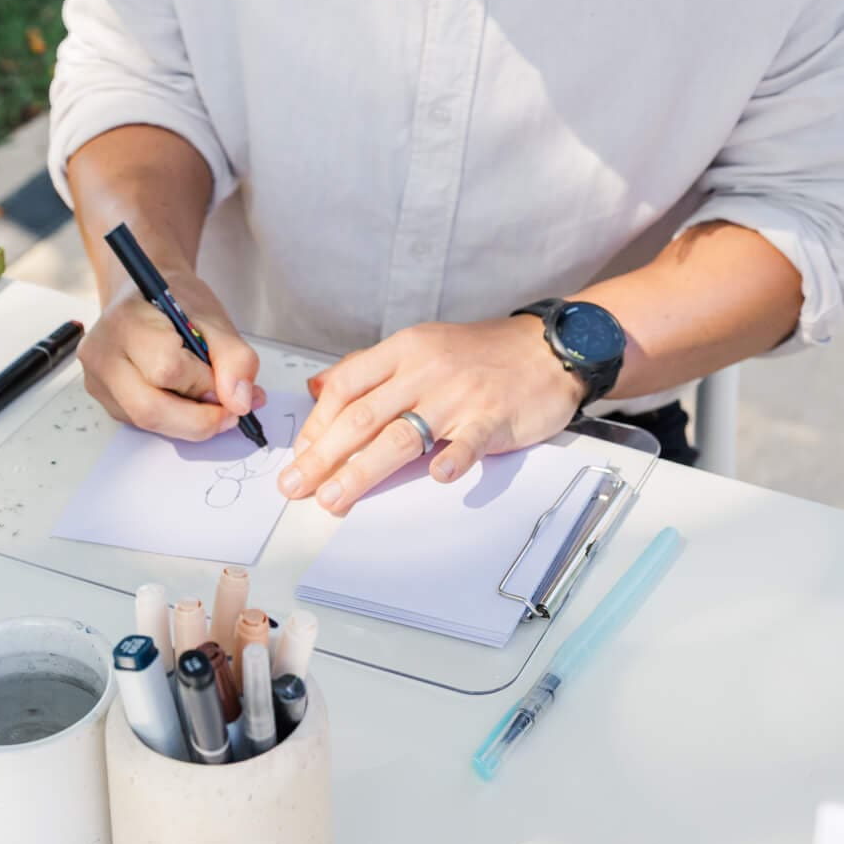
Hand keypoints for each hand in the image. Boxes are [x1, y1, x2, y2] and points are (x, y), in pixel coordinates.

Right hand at [79, 271, 263, 441]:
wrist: (145, 295)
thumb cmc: (176, 301)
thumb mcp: (214, 318)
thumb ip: (234, 357)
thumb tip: (240, 402)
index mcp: (125, 323)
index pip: (165, 368)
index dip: (204, 383)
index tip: (230, 383)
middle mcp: (102, 356)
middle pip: (150, 408)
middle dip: (199, 419)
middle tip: (232, 411)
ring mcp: (100, 383)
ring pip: (148, 422)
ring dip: (191, 422)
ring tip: (217, 402)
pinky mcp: (108, 402)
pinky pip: (146, 424)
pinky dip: (177, 420)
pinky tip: (192, 401)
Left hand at [276, 316, 579, 515]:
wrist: (547, 348)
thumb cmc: (481, 354)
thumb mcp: (421, 346)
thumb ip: (371, 368)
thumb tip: (320, 386)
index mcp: (404, 351)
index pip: (347, 386)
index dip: (318, 423)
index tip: (300, 455)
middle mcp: (426, 371)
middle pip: (364, 415)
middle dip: (324, 454)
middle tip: (296, 487)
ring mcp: (460, 395)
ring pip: (403, 434)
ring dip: (363, 469)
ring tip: (334, 497)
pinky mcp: (494, 417)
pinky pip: (470, 440)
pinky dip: (454, 458)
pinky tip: (437, 477)